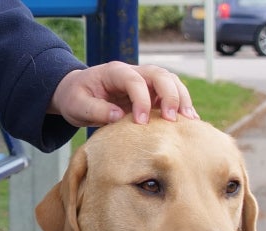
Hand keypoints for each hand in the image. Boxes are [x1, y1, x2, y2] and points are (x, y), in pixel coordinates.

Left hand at [49, 62, 198, 127]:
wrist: (78, 93)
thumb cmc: (76, 98)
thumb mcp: (78, 105)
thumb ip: (96, 110)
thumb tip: (119, 116)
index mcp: (115, 72)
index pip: (134, 80)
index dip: (141, 100)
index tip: (141, 123)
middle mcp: (134, 72)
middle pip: (160, 74)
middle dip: (169, 95)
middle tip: (172, 120)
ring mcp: (144, 82)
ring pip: (170, 81)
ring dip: (181, 99)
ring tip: (189, 121)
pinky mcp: (150, 94)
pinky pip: (171, 95)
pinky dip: (181, 106)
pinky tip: (189, 123)